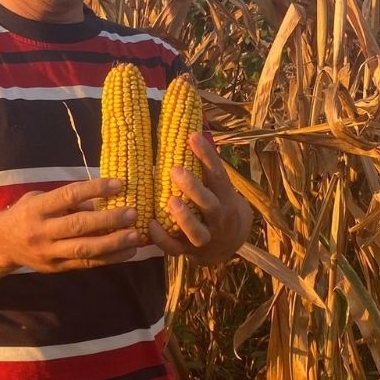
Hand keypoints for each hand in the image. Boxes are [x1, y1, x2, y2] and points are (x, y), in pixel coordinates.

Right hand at [2, 177, 144, 272]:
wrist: (1, 244)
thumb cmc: (26, 214)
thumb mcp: (40, 199)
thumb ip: (68, 201)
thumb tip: (103, 199)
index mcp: (37, 208)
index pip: (68, 196)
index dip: (94, 189)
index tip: (118, 184)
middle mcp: (42, 231)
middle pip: (78, 225)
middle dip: (108, 220)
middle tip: (132, 213)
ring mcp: (49, 252)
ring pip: (84, 249)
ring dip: (113, 243)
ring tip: (135, 236)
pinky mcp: (57, 268)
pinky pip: (86, 264)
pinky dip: (110, 259)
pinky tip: (128, 252)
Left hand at [147, 133, 252, 264]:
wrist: (228, 243)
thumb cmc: (217, 205)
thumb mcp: (219, 187)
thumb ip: (205, 167)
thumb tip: (188, 128)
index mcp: (225, 198)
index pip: (218, 175)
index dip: (207, 156)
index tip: (192, 136)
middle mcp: (218, 219)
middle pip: (209, 204)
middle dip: (194, 188)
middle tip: (175, 169)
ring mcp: (204, 238)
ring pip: (197, 231)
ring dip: (184, 217)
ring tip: (170, 200)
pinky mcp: (188, 252)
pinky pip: (176, 248)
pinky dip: (163, 239)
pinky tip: (150, 225)